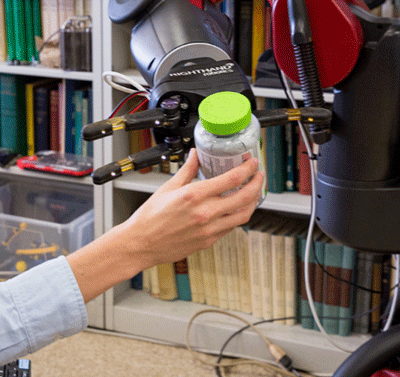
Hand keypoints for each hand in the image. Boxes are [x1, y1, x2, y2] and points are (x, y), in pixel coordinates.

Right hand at [66, 148, 262, 302]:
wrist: (141, 244)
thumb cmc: (149, 218)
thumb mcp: (167, 188)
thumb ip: (187, 171)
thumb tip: (196, 156)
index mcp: (194, 196)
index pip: (232, 179)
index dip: (247, 169)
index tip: (252, 163)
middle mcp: (205, 213)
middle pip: (245, 196)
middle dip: (257, 183)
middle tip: (258, 175)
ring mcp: (209, 229)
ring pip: (243, 215)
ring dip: (253, 201)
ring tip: (253, 192)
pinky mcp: (208, 241)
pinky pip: (231, 227)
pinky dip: (238, 215)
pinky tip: (236, 208)